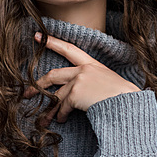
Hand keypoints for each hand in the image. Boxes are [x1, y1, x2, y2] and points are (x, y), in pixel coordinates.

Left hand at [23, 32, 140, 123]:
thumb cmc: (122, 97)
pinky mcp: (76, 94)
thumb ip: (92, 82)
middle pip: (54, 74)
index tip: (38, 36)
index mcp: (92, 64)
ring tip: (45, 119)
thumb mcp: (108, 82)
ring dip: (50, 109)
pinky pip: (63, 106)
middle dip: (39, 84)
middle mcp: (84, 69)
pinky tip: (61, 120)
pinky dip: (61, 115)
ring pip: (57, 95)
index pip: (69, 49)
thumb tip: (77, 93)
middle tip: (29, 91)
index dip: (52, 42)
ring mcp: (79, 80)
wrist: (128, 103)